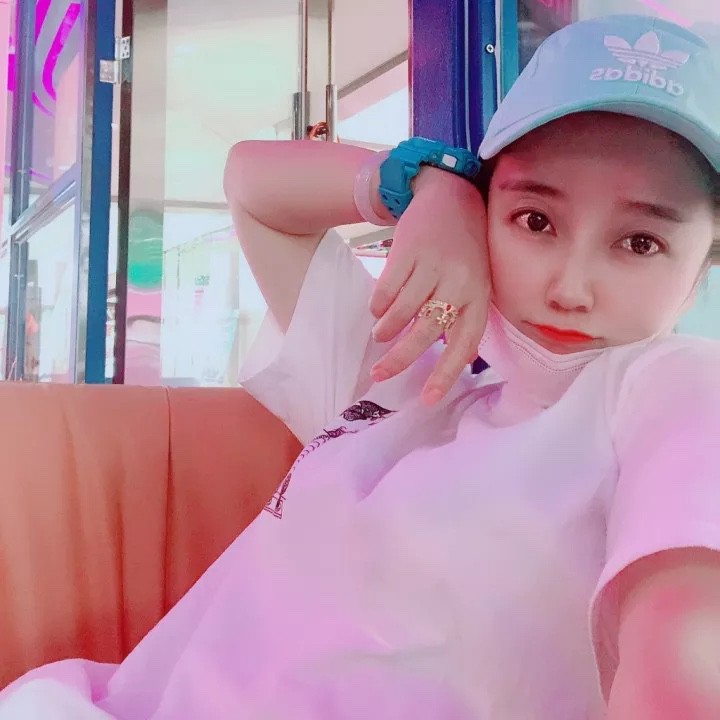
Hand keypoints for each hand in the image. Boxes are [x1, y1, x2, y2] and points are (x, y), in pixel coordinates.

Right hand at [369, 167, 490, 404]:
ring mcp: (433, 266)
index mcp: (480, 297)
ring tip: (379, 338)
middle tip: (379, 375)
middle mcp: (460, 284)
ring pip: (402, 313)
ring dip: (386, 332)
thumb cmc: (465, 247)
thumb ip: (461, 314)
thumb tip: (437, 355)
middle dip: (399, 360)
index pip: (464, 346)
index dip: (445, 375)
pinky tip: (377, 310)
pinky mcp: (409, 251)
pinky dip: (378, 305)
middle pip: (426, 334)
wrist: (451, 193)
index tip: (427, 399)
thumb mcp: (476, 281)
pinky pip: (387, 289)